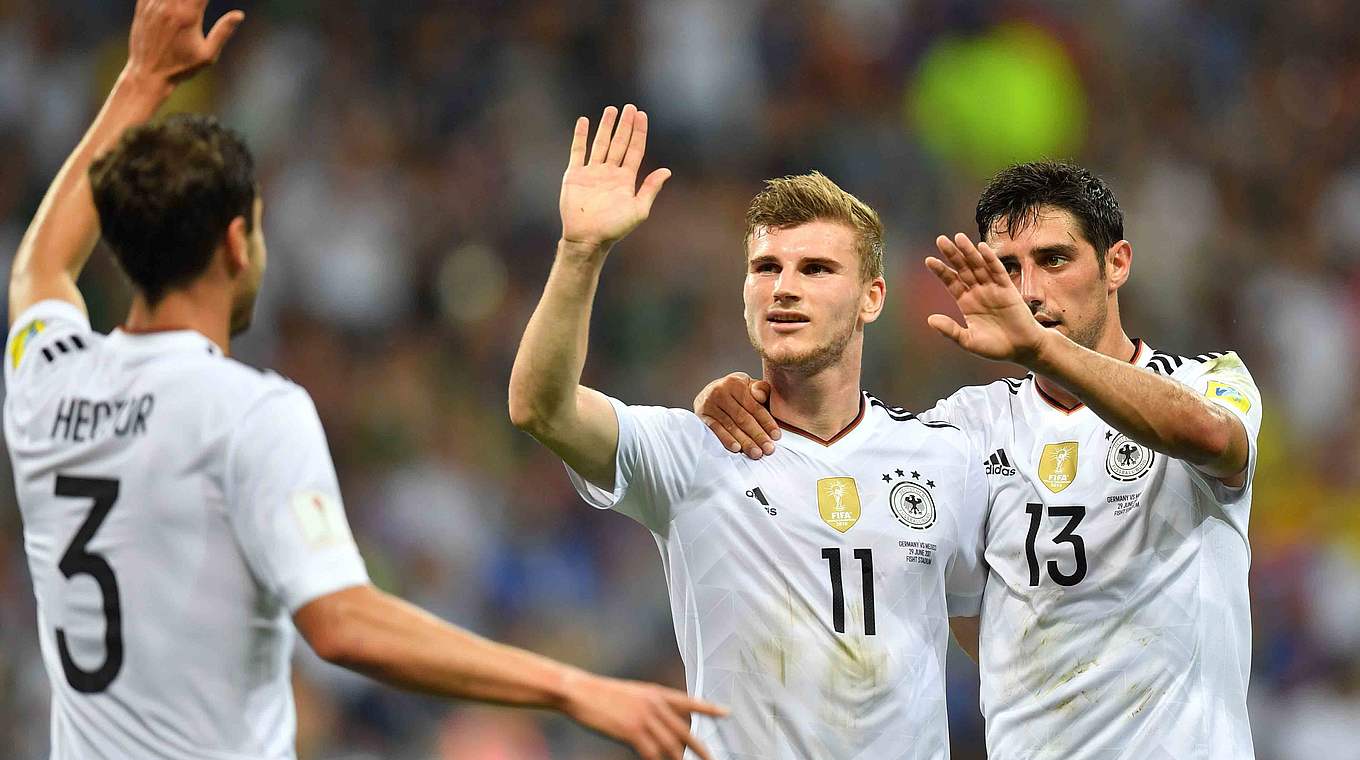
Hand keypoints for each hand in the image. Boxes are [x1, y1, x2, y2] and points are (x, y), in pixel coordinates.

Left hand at [125, 0, 243, 86]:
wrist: (148, 74)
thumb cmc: (181, 67)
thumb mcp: (207, 55)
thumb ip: (223, 32)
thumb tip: (239, 15)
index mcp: (188, 16)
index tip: (207, 1)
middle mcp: (169, 6)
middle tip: (199, 4)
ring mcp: (153, 5)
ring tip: (188, 5)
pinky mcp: (141, 8)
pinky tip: (171, 5)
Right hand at [560, 104, 670, 252]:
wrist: (588, 238)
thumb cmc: (614, 228)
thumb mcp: (638, 209)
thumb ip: (650, 189)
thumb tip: (667, 171)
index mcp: (625, 179)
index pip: (634, 150)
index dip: (639, 133)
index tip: (642, 115)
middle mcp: (610, 173)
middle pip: (619, 143)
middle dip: (625, 125)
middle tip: (630, 107)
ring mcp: (592, 172)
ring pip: (600, 144)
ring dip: (606, 127)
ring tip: (611, 110)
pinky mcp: (575, 175)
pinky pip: (578, 151)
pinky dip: (580, 136)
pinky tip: (583, 122)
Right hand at [563, 672, 725, 759]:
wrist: (580, 690)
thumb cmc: (601, 694)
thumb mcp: (632, 693)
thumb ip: (649, 705)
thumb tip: (661, 722)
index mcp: (656, 692)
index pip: (689, 701)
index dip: (709, 708)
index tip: (727, 712)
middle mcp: (655, 704)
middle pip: (684, 731)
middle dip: (700, 748)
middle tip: (713, 759)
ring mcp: (645, 718)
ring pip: (670, 747)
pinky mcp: (633, 732)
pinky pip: (652, 754)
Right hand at [694, 372, 779, 458]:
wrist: (710, 391)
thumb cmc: (736, 393)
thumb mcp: (749, 387)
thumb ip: (760, 390)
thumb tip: (760, 396)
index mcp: (736, 383)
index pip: (754, 406)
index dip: (767, 422)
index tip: (776, 436)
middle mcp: (720, 391)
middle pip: (743, 418)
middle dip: (758, 435)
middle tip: (768, 449)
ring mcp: (709, 404)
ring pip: (731, 426)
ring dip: (745, 442)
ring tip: (756, 453)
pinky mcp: (701, 415)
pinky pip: (715, 430)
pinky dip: (726, 439)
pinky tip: (736, 448)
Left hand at [925, 233, 1047, 364]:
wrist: (1021, 349)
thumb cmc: (995, 347)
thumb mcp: (968, 341)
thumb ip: (950, 330)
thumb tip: (930, 319)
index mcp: (966, 302)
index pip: (951, 282)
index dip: (941, 271)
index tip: (929, 260)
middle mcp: (978, 291)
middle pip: (962, 269)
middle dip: (952, 255)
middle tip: (940, 239)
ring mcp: (993, 288)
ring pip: (978, 266)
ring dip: (969, 252)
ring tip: (958, 237)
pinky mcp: (1008, 289)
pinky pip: (998, 271)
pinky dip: (990, 259)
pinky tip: (982, 248)